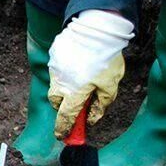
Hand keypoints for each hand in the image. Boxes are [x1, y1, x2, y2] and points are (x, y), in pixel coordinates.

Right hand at [48, 9, 133, 138]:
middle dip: (64, 106)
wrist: (97, 30)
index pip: (65, 117)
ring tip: (81, 78)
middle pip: (57, 102)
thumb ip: (101, 105)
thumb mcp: (110, 85)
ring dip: (65, 88)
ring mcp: (55, 70)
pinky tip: (79, 64)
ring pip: (56, 86)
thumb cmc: (106, 58)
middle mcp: (61, 84)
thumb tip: (91, 119)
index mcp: (75, 93)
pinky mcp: (54, 58)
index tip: (63, 136)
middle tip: (77, 102)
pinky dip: (66, 72)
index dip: (64, 129)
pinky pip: (58, 71)